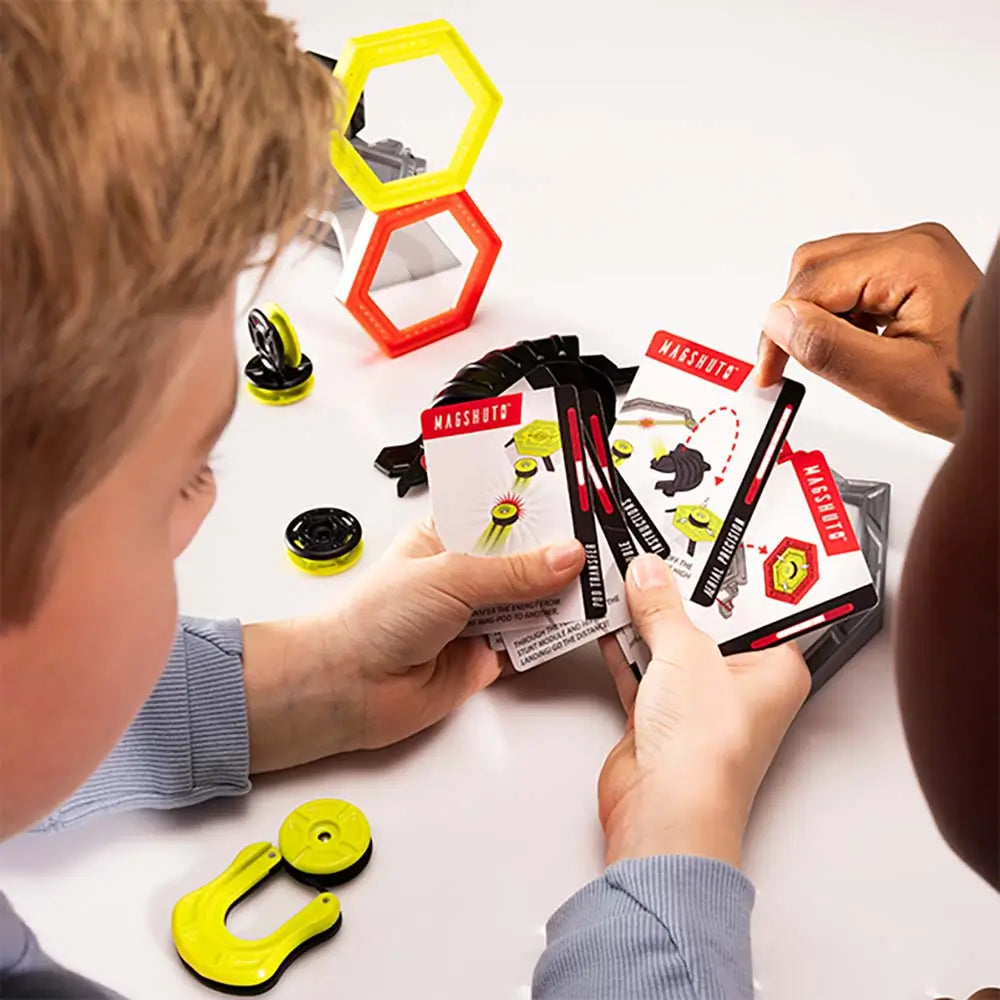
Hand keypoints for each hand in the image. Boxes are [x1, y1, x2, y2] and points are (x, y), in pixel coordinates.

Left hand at [242, 519, 584, 770]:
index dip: (538, 508)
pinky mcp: (487, 655)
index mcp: (447, 537)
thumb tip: (565, 556)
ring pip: (534, 599)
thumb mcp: (449, 576)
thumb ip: (513, 571)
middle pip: (525, 557)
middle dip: (558, 554)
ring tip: (600, 581)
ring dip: (561, 594)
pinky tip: (578, 623)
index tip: (578, 501)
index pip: (503, 513)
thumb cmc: (373, 620)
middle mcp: (465, 574)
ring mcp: (477, 614)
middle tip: (600, 544)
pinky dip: (553, 635)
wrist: (347, 688)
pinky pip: (531, 641)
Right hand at [598, 554, 809, 867]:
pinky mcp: (657, 716)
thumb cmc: (706, 752)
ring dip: (646, 615)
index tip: (714, 536)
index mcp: (774, 669)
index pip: (761, 606)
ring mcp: (695, 701)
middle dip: (681, 589)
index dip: (737, 571)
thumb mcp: (688, 654)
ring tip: (627, 569)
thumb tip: (650, 574)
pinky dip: (622, 644)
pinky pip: (639, 667)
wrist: (664, 812)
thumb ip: (663, 608)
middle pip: (709, 621)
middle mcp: (738, 685)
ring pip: (670, 643)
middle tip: (662, 545)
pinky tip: (606, 614)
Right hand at [756, 222, 981, 439]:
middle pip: (814, 267)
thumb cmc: (970, 389)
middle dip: (795, 318)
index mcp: (910, 260)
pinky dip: (839, 317)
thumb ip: (829, 348)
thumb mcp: (893, 381)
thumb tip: (777, 321)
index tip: (769, 371)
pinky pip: (851, 282)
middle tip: (793, 365)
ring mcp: (914, 254)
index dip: (779, 329)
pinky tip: (858, 346)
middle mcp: (912, 244)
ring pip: (827, 274)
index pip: (811, 283)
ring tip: (840, 358)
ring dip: (817, 318)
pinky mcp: (912, 269)